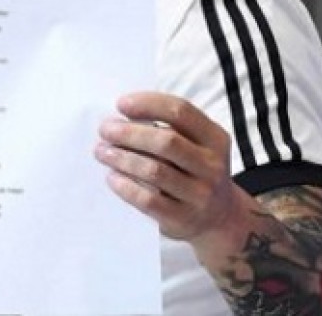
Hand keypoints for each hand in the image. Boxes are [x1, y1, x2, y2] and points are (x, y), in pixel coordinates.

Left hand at [94, 91, 253, 243]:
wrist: (219, 217)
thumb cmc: (196, 172)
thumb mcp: (198, 146)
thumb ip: (171, 129)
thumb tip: (124, 119)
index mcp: (215, 138)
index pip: (181, 112)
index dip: (149, 104)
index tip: (121, 104)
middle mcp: (211, 165)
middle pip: (167, 141)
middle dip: (130, 133)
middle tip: (105, 129)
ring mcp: (199, 194)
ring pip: (155, 171)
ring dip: (123, 158)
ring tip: (102, 151)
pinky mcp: (182, 218)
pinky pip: (148, 200)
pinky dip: (126, 186)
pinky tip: (112, 177)